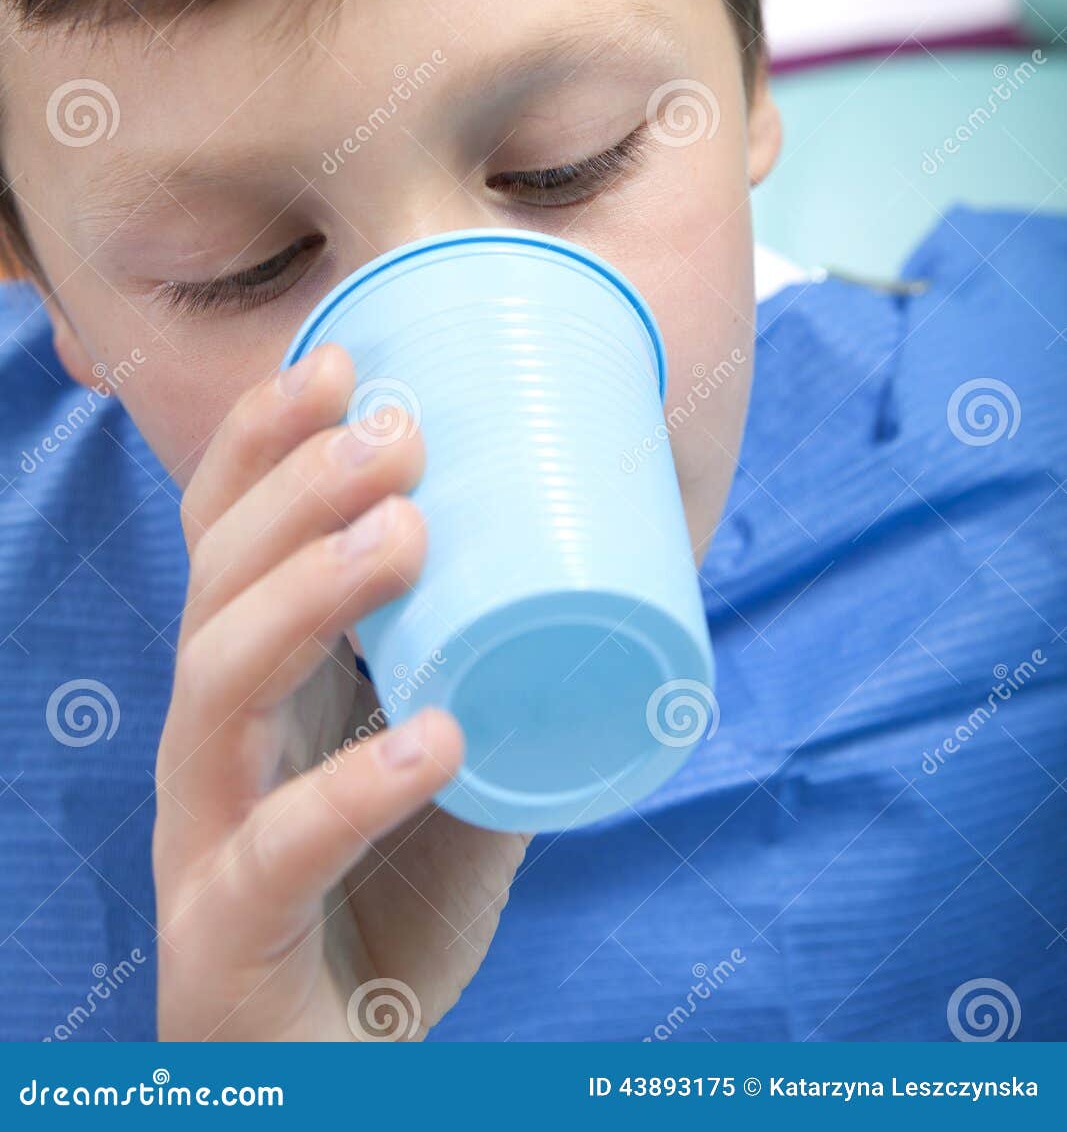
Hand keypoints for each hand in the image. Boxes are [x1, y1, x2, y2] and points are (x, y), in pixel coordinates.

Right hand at [152, 342, 528, 1039]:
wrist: (344, 1070)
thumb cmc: (396, 889)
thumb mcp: (460, 751)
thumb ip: (513, 662)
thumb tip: (640, 542)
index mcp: (252, 686)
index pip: (218, 538)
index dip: (258, 446)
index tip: (339, 363)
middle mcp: (211, 747)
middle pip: (211, 591)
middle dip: (294, 492)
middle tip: (394, 430)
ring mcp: (206, 842)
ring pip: (217, 692)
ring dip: (307, 596)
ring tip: (405, 532)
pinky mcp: (230, 939)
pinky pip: (273, 854)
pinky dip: (351, 789)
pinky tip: (435, 737)